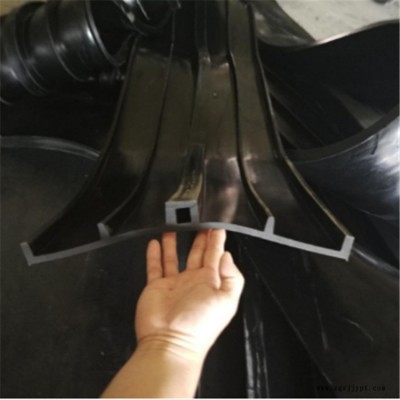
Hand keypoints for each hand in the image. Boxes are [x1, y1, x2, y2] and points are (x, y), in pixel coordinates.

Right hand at [135, 229, 244, 358]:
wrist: (170, 344)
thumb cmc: (200, 324)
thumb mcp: (226, 300)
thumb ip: (231, 276)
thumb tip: (226, 255)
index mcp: (211, 282)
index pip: (215, 255)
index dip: (217, 240)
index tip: (217, 225)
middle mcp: (193, 281)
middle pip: (197, 253)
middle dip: (200, 237)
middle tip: (200, 220)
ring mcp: (174, 283)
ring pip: (174, 257)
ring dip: (175, 242)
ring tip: (176, 226)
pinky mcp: (156, 287)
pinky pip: (155, 267)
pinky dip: (154, 254)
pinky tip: (155, 242)